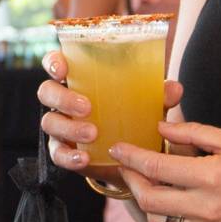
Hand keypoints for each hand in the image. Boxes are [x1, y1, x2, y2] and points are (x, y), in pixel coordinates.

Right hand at [36, 50, 182, 171]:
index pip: (56, 63)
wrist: (132, 157)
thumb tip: (173, 89)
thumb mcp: (149, 105)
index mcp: (80, 80)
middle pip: (47, 92)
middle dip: (63, 98)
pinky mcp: (64, 151)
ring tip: (92, 134)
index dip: (54, 63)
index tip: (63, 69)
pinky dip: (68, 156)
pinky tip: (84, 158)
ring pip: (49, 122)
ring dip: (69, 127)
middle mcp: (64, 101)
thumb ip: (159, 96)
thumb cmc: (135, 118)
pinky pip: (57, 153)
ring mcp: (61, 126)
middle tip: (87, 107)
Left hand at [110, 119, 220, 221]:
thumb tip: (161, 129)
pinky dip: (169, 218)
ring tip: (147, 183)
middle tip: (128, 166)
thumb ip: (195, 134)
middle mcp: (208, 210)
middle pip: (149, 200)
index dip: (131, 157)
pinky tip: (173, 201)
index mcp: (212, 177)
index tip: (118, 148)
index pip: (155, 168)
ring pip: (160, 221)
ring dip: (148, 202)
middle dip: (131, 181)